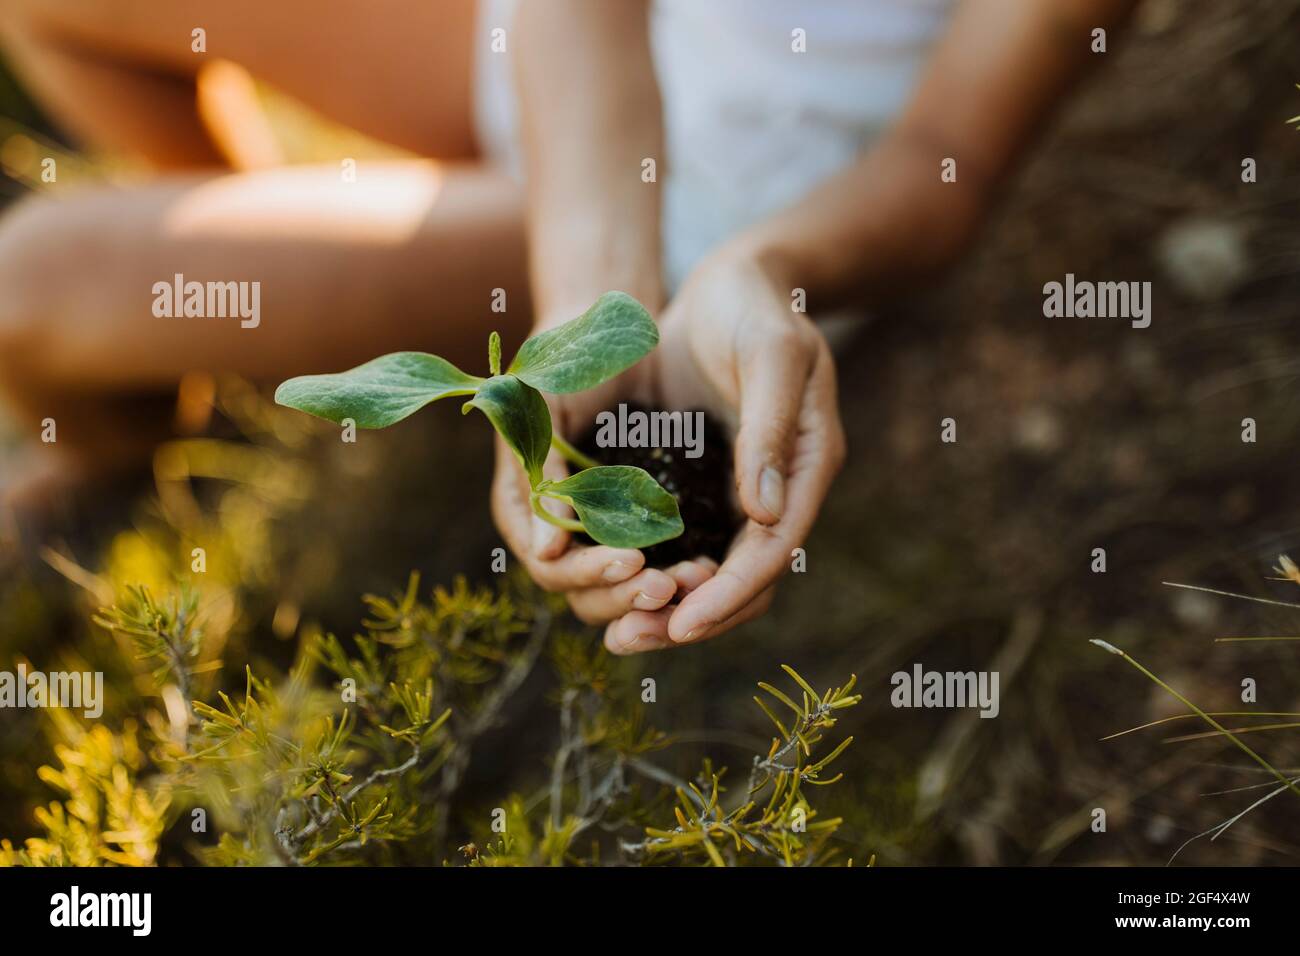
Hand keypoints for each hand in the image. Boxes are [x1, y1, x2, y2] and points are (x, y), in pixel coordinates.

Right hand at [490, 322, 716, 626]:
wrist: (606, 334)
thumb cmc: (564, 358)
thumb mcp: (544, 402)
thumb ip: (542, 469)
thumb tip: (547, 548)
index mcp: (523, 507)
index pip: (551, 566)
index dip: (588, 571)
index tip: (631, 559)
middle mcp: (557, 530)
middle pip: (585, 593)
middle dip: (626, 594)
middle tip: (668, 583)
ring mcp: (598, 531)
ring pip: (623, 590)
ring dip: (656, 594)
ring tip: (697, 579)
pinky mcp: (638, 523)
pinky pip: (657, 562)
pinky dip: (679, 570)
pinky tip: (712, 565)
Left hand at [600, 242, 845, 653]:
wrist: (731, 281)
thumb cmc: (755, 306)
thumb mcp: (771, 354)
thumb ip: (768, 429)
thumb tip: (763, 515)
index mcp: (807, 465)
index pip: (772, 551)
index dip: (728, 594)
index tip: (681, 623)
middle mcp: (778, 490)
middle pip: (742, 579)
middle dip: (690, 616)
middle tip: (631, 641)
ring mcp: (741, 489)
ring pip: (708, 570)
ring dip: (664, 603)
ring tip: (616, 632)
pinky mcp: (704, 481)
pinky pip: (680, 542)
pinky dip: (649, 567)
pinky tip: (607, 582)